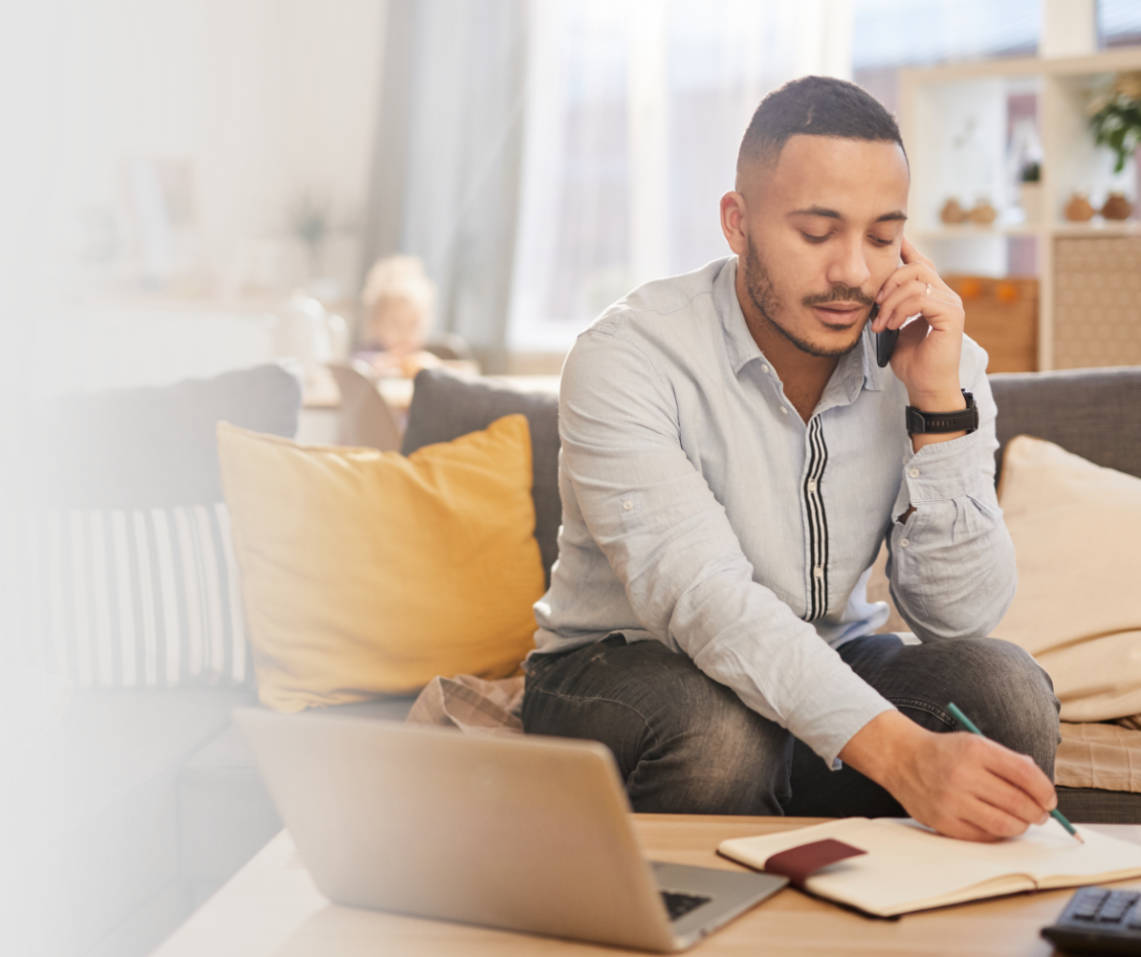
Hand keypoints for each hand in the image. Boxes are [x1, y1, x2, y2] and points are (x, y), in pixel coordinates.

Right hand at [840, 711, 1056, 841]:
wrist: (901, 758)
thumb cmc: (946, 752)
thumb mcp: (976, 743)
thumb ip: (1009, 762)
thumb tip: (1042, 791)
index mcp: (975, 750)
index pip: (1025, 775)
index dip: (1045, 790)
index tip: (1050, 799)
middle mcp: (962, 775)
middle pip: (1018, 803)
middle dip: (1037, 812)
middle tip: (1040, 814)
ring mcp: (951, 800)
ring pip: (1004, 824)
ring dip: (1021, 826)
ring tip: (1022, 821)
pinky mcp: (943, 821)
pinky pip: (983, 836)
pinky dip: (998, 833)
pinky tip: (998, 824)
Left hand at [871, 237, 965, 409]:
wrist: (925, 385)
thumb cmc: (911, 361)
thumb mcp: (894, 327)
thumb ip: (891, 306)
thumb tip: (875, 290)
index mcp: (934, 295)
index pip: (921, 264)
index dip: (906, 250)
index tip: (890, 240)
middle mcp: (946, 295)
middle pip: (916, 267)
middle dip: (889, 282)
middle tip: (875, 305)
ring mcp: (951, 304)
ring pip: (916, 282)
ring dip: (891, 302)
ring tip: (881, 323)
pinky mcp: (951, 315)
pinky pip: (921, 298)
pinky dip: (900, 310)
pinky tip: (892, 325)